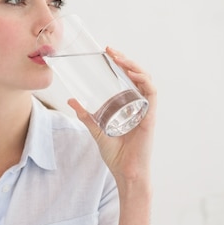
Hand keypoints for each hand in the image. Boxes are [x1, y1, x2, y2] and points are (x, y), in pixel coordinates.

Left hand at [68, 46, 156, 193]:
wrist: (126, 174)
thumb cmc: (116, 156)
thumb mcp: (97, 131)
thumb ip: (86, 116)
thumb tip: (72, 101)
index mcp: (130, 107)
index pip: (129, 79)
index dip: (121, 64)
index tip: (108, 53)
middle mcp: (140, 106)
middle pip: (137, 76)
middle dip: (125, 60)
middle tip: (110, 50)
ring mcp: (146, 111)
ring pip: (145, 81)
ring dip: (133, 66)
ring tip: (119, 58)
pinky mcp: (149, 118)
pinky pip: (151, 95)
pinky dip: (144, 81)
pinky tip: (132, 73)